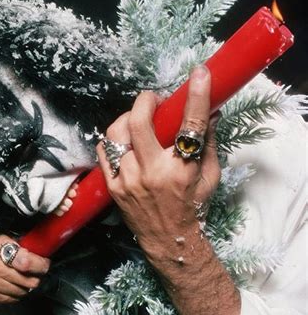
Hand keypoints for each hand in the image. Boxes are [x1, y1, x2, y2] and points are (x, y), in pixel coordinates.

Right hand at [0, 234, 49, 314]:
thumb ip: (17, 245)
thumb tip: (39, 249)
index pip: (25, 261)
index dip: (40, 264)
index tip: (44, 264)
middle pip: (27, 280)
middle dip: (35, 277)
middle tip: (35, 273)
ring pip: (21, 291)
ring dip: (25, 287)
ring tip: (21, 279)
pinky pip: (12, 299)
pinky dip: (15, 294)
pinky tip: (10, 286)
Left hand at [97, 66, 239, 314]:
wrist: (169, 239)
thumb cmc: (192, 206)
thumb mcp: (210, 176)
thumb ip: (209, 142)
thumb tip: (210, 111)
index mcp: (183, 171)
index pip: (191, 126)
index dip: (196, 96)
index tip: (200, 74)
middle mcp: (153, 174)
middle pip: (139, 123)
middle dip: (144, 101)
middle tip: (153, 99)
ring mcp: (129, 181)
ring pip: (116, 135)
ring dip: (126, 119)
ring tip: (136, 119)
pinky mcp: (114, 188)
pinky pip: (104, 152)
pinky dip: (112, 140)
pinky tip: (123, 140)